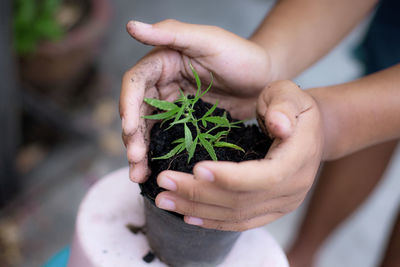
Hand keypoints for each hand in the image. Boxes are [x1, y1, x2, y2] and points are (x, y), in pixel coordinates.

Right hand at [120, 19, 273, 181]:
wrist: (267, 79)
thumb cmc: (241, 54)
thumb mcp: (207, 40)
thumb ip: (171, 32)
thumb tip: (131, 26)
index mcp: (163, 62)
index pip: (136, 83)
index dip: (129, 105)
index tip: (129, 128)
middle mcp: (164, 85)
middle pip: (138, 111)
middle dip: (133, 136)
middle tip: (135, 160)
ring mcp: (175, 107)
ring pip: (149, 129)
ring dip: (141, 151)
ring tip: (139, 175)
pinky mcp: (187, 124)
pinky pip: (167, 139)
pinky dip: (158, 155)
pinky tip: (154, 172)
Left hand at [155, 80, 323, 230]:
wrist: (311, 132)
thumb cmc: (295, 108)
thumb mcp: (291, 96)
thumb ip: (284, 107)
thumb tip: (280, 125)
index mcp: (299, 160)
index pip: (263, 177)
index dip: (230, 177)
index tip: (196, 168)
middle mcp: (292, 190)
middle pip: (241, 200)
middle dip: (199, 193)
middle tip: (163, 182)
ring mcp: (282, 204)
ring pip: (236, 215)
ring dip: (197, 209)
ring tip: (164, 200)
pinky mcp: (270, 210)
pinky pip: (240, 221)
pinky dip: (212, 220)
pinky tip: (187, 215)